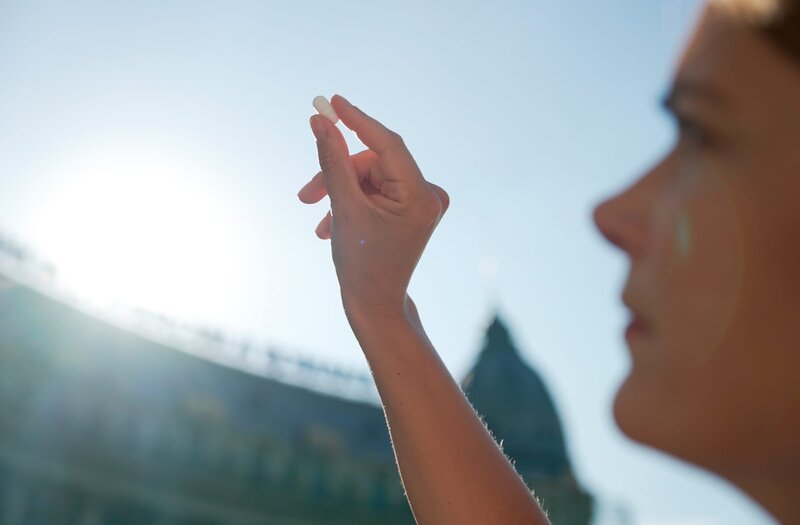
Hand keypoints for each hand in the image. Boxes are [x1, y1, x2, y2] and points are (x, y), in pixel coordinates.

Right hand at [298, 95, 448, 319]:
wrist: (375, 304)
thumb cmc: (361, 263)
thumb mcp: (343, 207)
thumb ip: (332, 161)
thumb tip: (320, 121)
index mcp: (420, 196)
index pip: (387, 143)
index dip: (357, 121)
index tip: (333, 101)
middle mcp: (430, 195)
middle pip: (374, 163)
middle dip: (338, 175)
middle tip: (305, 194)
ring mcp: (423, 202)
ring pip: (371, 177)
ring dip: (341, 193)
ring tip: (320, 220)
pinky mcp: (414, 208)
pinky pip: (378, 190)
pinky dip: (354, 201)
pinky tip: (333, 226)